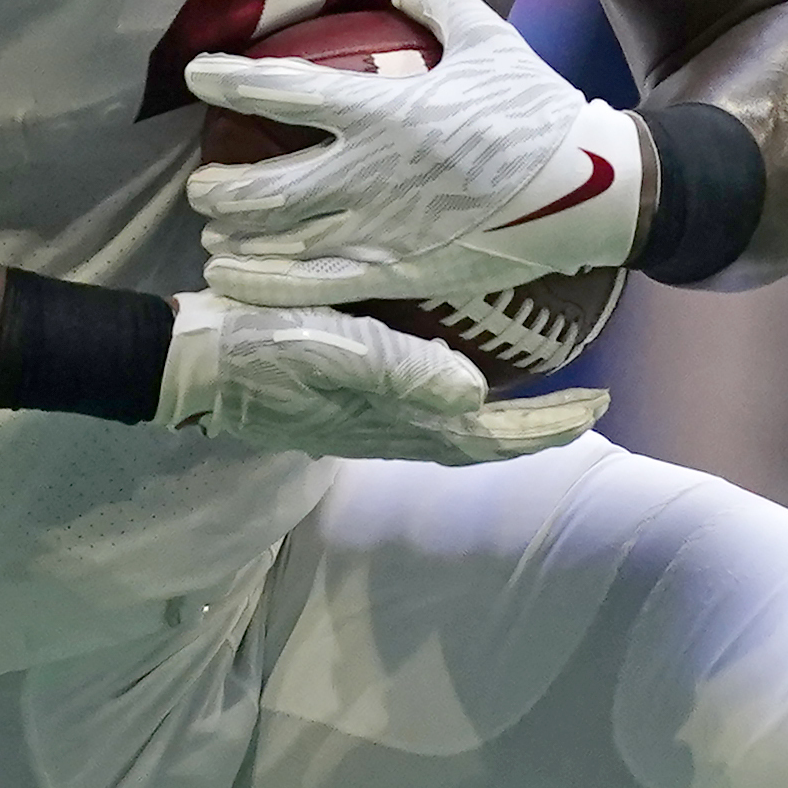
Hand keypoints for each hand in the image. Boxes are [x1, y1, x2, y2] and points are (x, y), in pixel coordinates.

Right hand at [156, 292, 604, 465]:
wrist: (189, 362)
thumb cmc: (259, 347)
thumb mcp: (332, 348)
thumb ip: (400, 370)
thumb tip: (472, 395)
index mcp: (393, 419)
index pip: (488, 436)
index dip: (546, 427)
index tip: (598, 407)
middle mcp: (385, 429)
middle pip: (478, 439)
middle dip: (534, 426)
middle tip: (586, 401)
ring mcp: (359, 420)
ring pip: (449, 429)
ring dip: (497, 418)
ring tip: (535, 393)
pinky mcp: (335, 403)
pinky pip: (415, 410)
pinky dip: (452, 400)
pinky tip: (451, 374)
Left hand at [187, 0, 646, 310]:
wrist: (589, 193)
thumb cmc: (539, 114)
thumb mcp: (492, 41)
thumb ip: (439, 7)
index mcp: (385, 110)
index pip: (284, 91)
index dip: (229, 81)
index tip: (194, 74)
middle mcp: (368, 173)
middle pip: (261, 187)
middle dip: (216, 188)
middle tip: (201, 186)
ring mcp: (379, 230)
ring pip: (277, 241)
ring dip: (232, 238)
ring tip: (214, 236)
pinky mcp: (395, 274)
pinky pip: (312, 286)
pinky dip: (261, 284)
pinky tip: (231, 280)